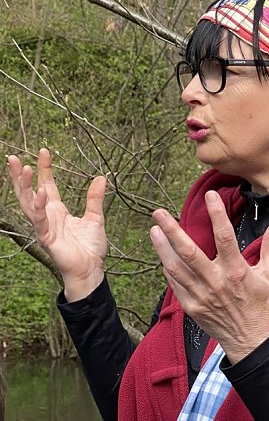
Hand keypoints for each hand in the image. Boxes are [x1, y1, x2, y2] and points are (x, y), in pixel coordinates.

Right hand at [7, 149, 107, 301]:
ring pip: (28, 204)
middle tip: (14, 157)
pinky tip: (40, 192)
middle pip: (29, 192)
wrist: (92, 269)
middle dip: (20, 176)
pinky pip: (40, 220)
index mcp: (57, 211)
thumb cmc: (90, 247)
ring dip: (24, 186)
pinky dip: (38, 206)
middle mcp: (47, 217)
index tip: (44, 151)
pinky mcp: (47, 238)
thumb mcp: (95, 218)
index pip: (47, 185)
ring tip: (22, 168)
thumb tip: (101, 177)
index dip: (44, 169)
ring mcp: (44, 227)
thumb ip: (95, 199)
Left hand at [149, 190, 268, 363]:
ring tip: (154, 229)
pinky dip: (168, 269)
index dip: (217, 214)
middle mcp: (216, 282)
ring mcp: (201, 295)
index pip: (224, 236)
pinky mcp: (191, 306)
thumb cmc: (262, 304)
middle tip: (159, 213)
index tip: (210, 196)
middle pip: (189, 251)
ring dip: (163, 248)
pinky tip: (162, 255)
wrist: (251, 339)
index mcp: (237, 271)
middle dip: (173, 230)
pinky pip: (175, 284)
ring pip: (176, 267)